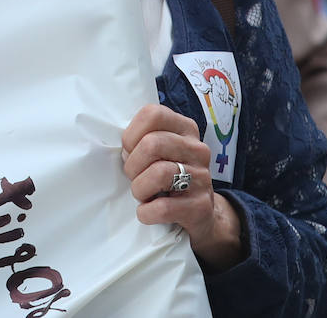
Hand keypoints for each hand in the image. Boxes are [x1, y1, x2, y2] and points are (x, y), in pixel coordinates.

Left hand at [122, 104, 242, 270]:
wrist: (200, 212)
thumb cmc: (168, 175)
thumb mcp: (159, 151)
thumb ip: (142, 140)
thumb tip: (123, 151)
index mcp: (185, 128)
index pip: (153, 114)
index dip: (131, 134)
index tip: (129, 150)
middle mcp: (197, 149)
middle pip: (152, 144)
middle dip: (132, 165)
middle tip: (134, 177)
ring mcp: (202, 177)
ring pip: (159, 173)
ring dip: (139, 188)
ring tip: (142, 194)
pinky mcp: (201, 206)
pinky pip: (164, 207)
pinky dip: (146, 212)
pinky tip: (147, 211)